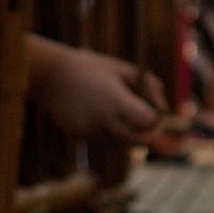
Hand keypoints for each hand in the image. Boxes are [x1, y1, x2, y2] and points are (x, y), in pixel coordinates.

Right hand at [31, 43, 163, 144]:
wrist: (49, 75)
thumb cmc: (90, 67)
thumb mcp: (125, 68)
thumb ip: (150, 87)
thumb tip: (163, 109)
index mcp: (114, 100)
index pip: (148, 122)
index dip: (157, 118)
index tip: (156, 109)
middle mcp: (102, 120)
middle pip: (140, 141)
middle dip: (150, 132)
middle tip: (151, 120)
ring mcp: (89, 132)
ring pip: (123, 145)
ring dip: (131, 135)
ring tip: (125, 114)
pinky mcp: (78, 137)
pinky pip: (104, 142)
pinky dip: (112, 134)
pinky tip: (103, 116)